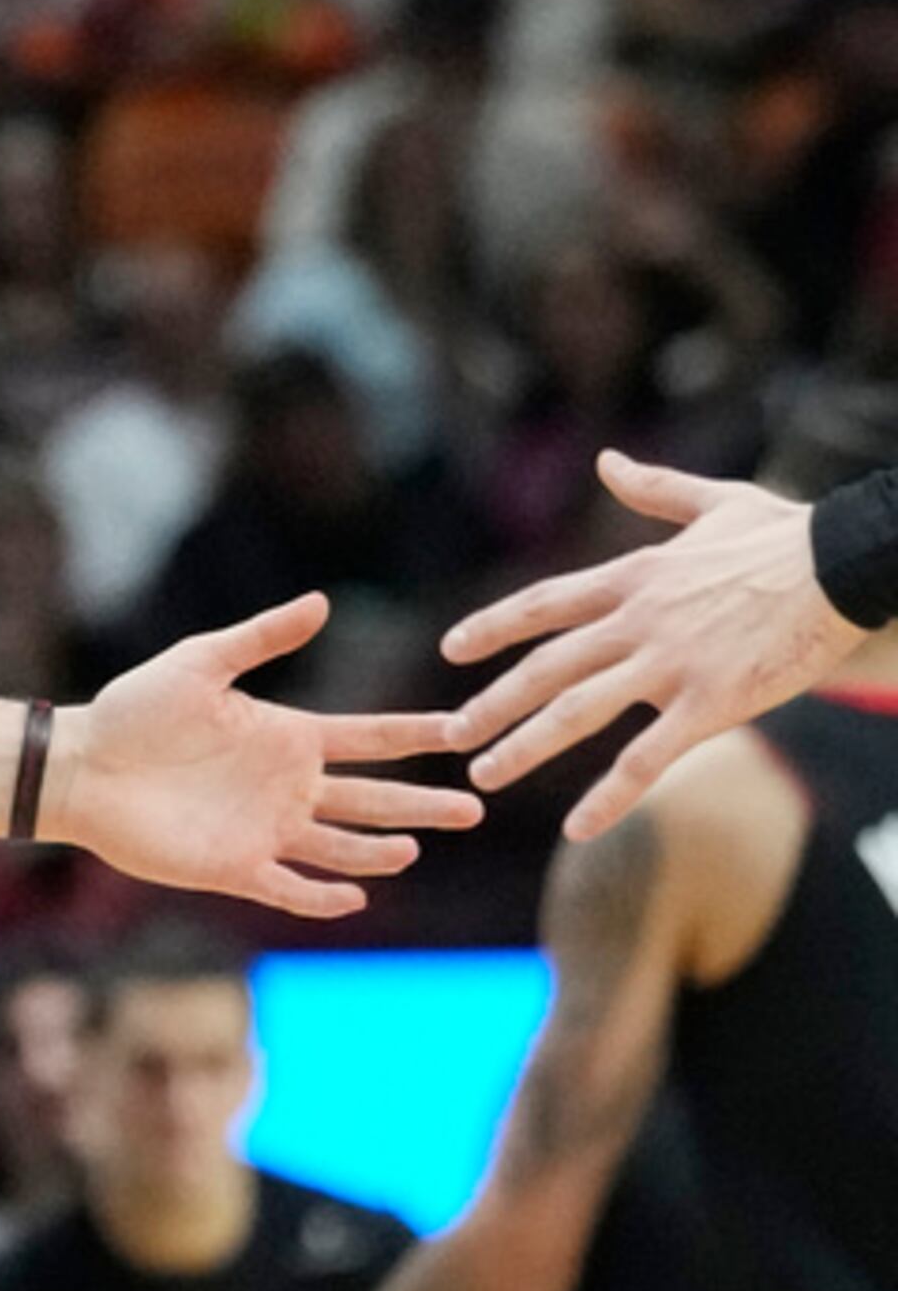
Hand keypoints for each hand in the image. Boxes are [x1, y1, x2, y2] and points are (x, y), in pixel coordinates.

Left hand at [51, 594, 481, 915]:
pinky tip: (354, 896)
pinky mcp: (235, 868)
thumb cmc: (134, 709)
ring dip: (378, 851)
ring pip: (342, 848)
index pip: (369, 738)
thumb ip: (261, 638)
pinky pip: (291, 889)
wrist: (80, 766)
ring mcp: (266, 830)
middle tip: (475, 807)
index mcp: (289, 736)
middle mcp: (289, 787)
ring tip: (411, 849)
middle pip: (373, 800)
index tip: (462, 731)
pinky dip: (323, 896)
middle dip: (422, 805)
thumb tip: (321, 602)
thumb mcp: (199, 663)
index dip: (414, 736)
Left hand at [444, 453, 862, 839]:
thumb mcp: (712, 501)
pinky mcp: (711, 704)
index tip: (451, 649)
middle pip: (545, 666)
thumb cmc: (788, 535)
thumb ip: (653, 489)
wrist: (846, 563)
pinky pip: (646, 759)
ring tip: (481, 776)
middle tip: (444, 734)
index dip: (494, 627)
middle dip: (490, 702)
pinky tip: (576, 829)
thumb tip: (608, 460)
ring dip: (523, 746)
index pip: (543, 604)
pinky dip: (608, 796)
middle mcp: (637, 622)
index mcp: (633, 577)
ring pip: (576, 712)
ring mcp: (670, 665)